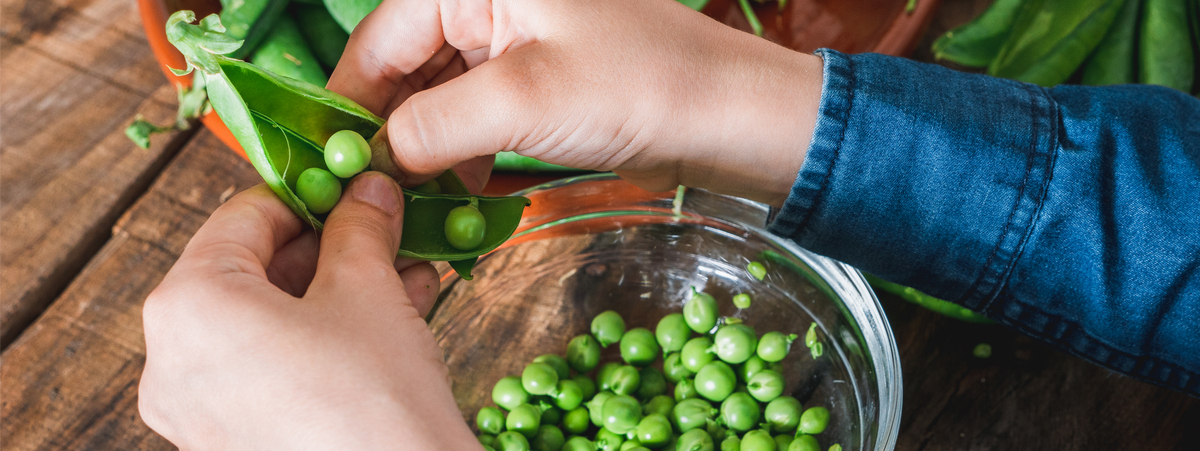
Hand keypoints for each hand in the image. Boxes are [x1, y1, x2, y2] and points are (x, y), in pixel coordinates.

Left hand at [138, 174, 477, 449]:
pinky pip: (273, 368)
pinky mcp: (230, 442)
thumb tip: (367, 189)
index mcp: (187, 306)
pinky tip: (391, 320)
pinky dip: (323, 339)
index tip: (351, 184)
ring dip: (338, 290)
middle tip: (382, 228)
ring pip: (269, 323)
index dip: (307, 192)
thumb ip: (359, 227)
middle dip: (328, 247)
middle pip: (252, 272)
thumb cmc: (374, 398)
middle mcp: (172, 361)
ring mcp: (199, 410)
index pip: (242, 218)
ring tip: (404, 273)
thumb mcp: (369, 289)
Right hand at [328, 0, 823, 205]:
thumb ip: (432, 124)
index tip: (324, 162)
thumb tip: (375, 154)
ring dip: (429, 147)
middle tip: (368, 194)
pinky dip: (465, 149)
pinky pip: (479, 109)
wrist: (731, 114)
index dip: (349, 103)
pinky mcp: (541, 74)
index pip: (381, 38)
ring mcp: (517, 35)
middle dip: (390, 129)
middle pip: (407, 64)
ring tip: (417, 203)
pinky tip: (463, 192)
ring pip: (441, 92)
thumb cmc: (640, 86)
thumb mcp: (522, 101)